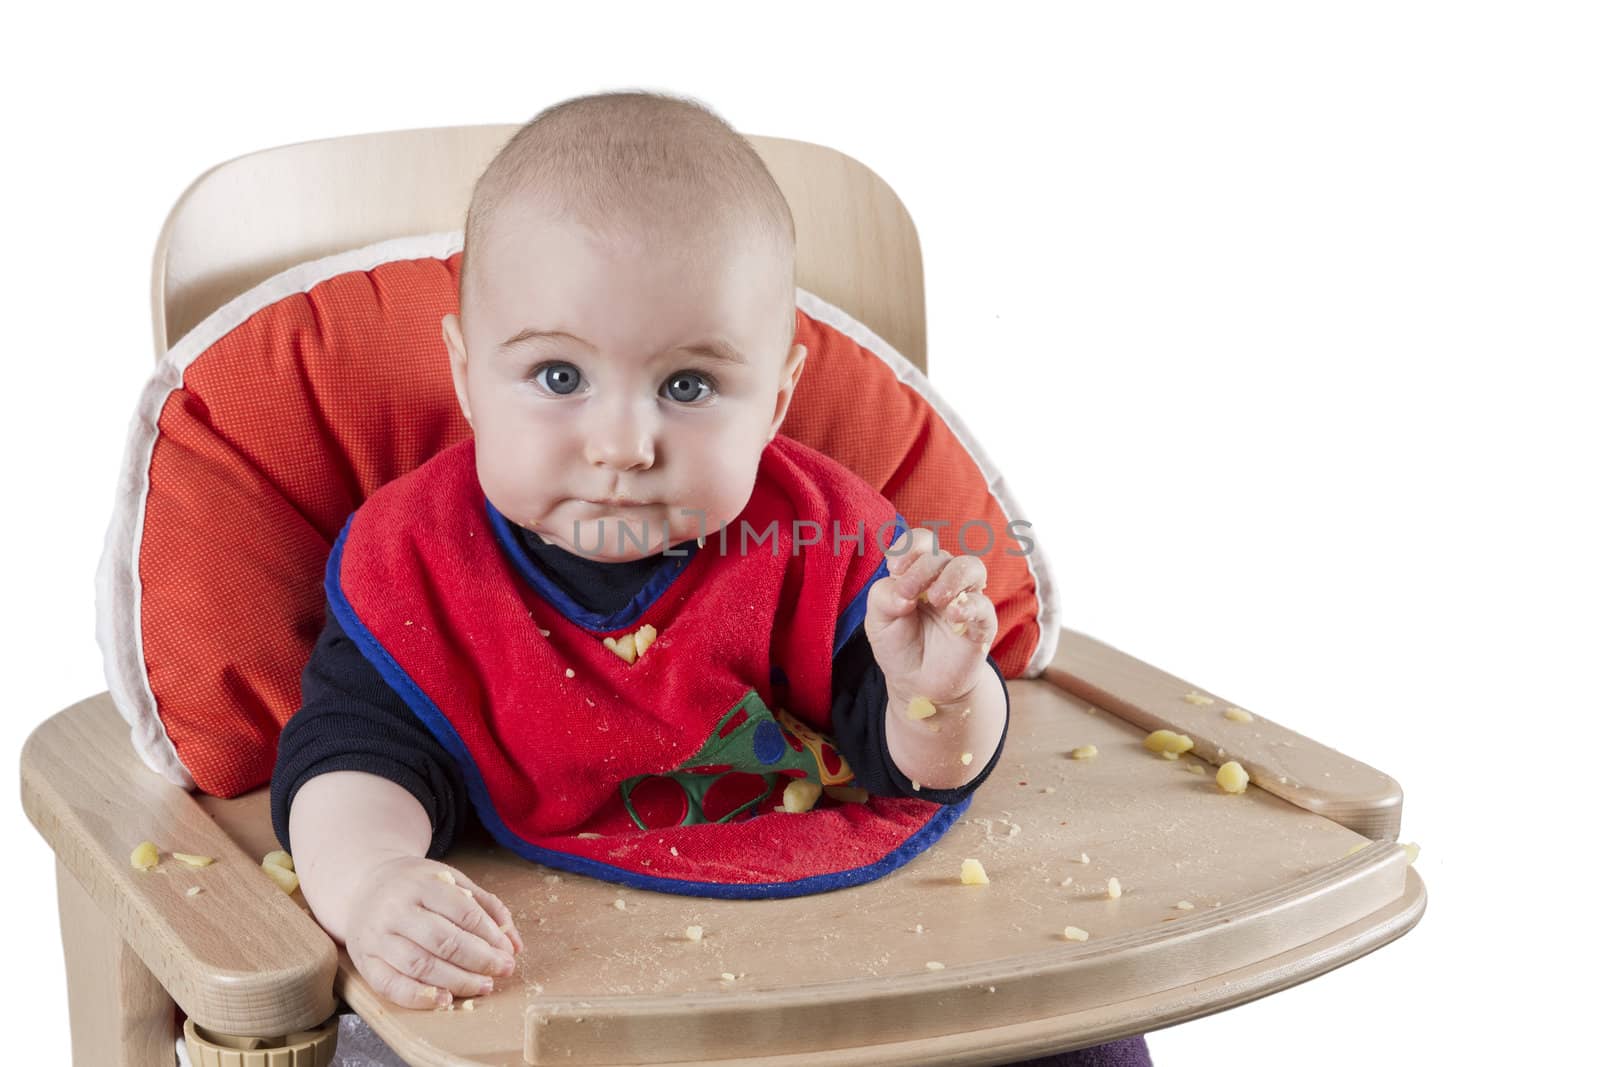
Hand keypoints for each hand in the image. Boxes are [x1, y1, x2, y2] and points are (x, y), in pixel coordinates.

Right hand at [342, 854, 524, 1009]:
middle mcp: (395, 910)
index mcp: (420, 884)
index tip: (508, 951)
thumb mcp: (450, 880)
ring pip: (419, 966)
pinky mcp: (365, 962)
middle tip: (502, 970)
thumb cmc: (415, 885)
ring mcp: (376, 937)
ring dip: (457, 981)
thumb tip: (514, 944)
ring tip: (483, 986)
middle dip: (479, 960)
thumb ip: (485, 906)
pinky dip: (419, 997)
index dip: (490, 935)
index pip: (462, 912)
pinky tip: (445, 1000)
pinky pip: (391, 986)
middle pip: (443, 941)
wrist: (363, 886)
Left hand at [864, 526, 998, 705]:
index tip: (894, 568)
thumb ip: (882, 597)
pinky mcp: (981, 624)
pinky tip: (953, 616)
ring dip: (952, 577)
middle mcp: (944, 580)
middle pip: (941, 555)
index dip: (909, 547)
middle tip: (908, 595)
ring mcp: (965, 600)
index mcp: (918, 572)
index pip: (922, 541)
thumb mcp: (877, 621)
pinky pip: (983, 606)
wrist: (917, 684)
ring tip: (935, 599)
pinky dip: (969, 606)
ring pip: (971, 567)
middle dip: (921, 570)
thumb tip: (904, 593)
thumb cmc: (898, 645)